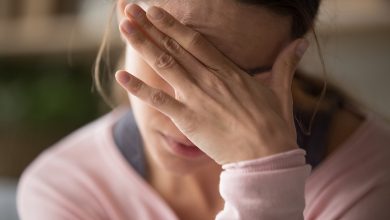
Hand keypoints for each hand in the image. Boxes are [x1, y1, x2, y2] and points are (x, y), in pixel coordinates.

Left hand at [115, 4, 308, 164]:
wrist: (266, 157)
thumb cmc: (273, 125)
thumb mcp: (280, 90)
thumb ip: (285, 64)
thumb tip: (300, 42)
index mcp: (229, 72)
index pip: (196, 41)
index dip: (174, 24)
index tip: (157, 10)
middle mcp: (210, 80)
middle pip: (175, 47)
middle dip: (151, 27)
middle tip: (131, 10)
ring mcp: (197, 98)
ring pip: (165, 66)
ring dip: (143, 45)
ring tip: (125, 27)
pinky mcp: (188, 120)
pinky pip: (159, 101)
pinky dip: (138, 88)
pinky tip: (120, 75)